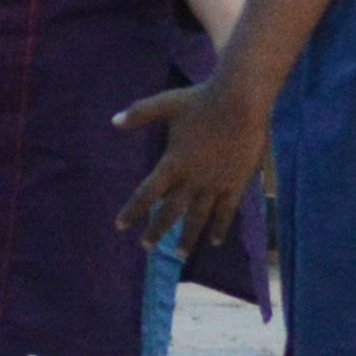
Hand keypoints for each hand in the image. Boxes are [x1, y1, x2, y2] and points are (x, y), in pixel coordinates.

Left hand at [113, 73, 270, 250]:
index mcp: (173, 162)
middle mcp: (192, 179)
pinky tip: (215, 241)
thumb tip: (113, 121)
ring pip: (198, 218)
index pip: (147, 193)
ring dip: (188, 237)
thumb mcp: (166, 104)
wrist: (241, 102)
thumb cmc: (202, 100)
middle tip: (146, 247)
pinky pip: (227, 212)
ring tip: (180, 255)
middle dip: (157, 230)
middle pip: (170, 212)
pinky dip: (220, 227)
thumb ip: (139, 114)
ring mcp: (215, 184)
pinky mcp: (235, 184)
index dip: (133, 211)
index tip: (120, 226)